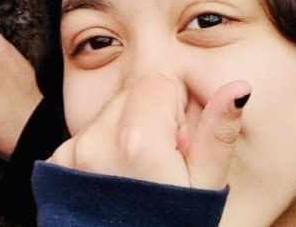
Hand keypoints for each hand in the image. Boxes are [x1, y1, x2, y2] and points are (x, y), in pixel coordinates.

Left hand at [50, 73, 249, 189]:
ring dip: (126, 133)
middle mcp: (97, 141)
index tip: (179, 146)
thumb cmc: (173, 226)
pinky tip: (117, 181)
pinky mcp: (56, 164)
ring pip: (109, 113)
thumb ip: (218, 131)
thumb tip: (239, 87)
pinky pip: (87, 134)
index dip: (178, 111)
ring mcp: (72, 153)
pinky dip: (103, 149)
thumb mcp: (205, 186)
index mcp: (138, 141)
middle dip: (151, 118)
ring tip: (138, 176)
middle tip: (162, 164)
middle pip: (132, 94)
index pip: (160, 83)